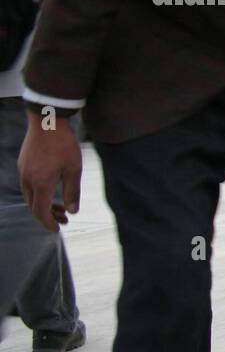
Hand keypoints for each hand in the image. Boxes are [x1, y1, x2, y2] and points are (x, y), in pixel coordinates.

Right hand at [18, 111, 82, 232]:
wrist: (47, 122)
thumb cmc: (64, 145)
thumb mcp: (74, 170)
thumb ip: (72, 192)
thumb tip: (72, 211)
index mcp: (41, 184)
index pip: (41, 212)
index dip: (49, 223)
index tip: (58, 230)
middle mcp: (28, 180)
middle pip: (34, 207)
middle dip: (48, 217)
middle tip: (64, 221)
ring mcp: (23, 172)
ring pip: (30, 197)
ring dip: (44, 205)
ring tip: (61, 208)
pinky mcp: (23, 165)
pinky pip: (28, 186)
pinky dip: (39, 194)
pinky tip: (51, 192)